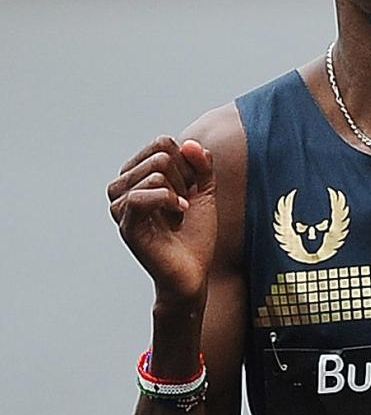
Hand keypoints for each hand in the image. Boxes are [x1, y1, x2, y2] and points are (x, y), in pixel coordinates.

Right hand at [108, 137, 217, 307]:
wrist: (194, 271)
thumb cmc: (195, 234)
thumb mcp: (205, 192)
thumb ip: (202, 165)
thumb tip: (191, 144)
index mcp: (138, 175)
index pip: (162, 143)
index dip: (188, 163)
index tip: (191, 189)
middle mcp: (123, 186)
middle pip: (160, 154)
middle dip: (186, 178)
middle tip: (185, 204)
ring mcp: (121, 205)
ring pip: (155, 172)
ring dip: (180, 192)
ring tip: (179, 213)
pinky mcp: (126, 224)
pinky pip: (141, 195)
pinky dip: (169, 200)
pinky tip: (178, 213)